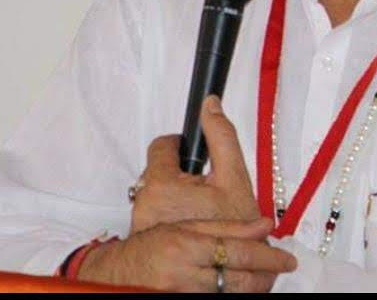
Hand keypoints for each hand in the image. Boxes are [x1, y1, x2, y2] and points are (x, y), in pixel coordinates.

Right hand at [79, 217, 296, 291]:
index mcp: (187, 246)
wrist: (118, 275)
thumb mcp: (186, 228)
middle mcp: (186, 275)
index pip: (238, 252)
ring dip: (255, 288)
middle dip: (266, 276)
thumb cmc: (152, 247)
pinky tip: (245, 289)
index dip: (268, 256)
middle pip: (239, 281)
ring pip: (233, 296)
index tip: (288, 259)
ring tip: (267, 279)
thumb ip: (227, 227)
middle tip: (282, 268)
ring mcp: (185, 294)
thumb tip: (265, 224)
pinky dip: (236, 296)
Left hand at [131, 96, 259, 232]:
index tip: (191, 152)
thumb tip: (210, 104)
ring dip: (175, 195)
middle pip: (158, 170)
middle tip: (202, 189)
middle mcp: (145, 204)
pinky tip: (190, 222)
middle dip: (180, 174)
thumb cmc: (233, 230)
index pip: (161, 146)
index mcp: (162, 185)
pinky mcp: (143, 237)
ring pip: (156, 192)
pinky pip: (154, 212)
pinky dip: (170, 213)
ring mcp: (142, 223)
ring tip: (199, 209)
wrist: (229, 272)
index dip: (181, 145)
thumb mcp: (235, 177)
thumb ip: (221, 136)